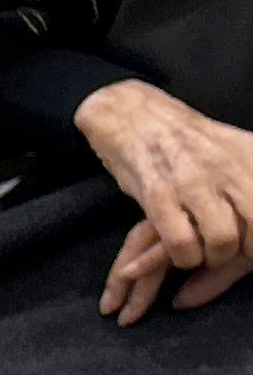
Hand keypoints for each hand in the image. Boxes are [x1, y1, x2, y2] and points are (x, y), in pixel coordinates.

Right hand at [79, 80, 252, 322]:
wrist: (133, 116)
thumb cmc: (183, 141)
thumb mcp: (232, 150)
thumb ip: (249, 181)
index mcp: (251, 156)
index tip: (249, 249)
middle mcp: (229, 166)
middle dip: (244, 253)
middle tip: (229, 256)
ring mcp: (193, 180)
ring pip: (222, 240)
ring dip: (213, 258)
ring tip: (203, 255)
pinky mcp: (158, 194)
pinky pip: (181, 242)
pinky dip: (184, 257)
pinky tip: (180, 253)